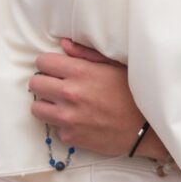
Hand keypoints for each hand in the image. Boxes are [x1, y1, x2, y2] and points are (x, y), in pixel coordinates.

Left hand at [29, 39, 166, 158]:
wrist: (145, 128)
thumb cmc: (133, 93)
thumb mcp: (115, 65)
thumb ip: (86, 53)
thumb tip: (64, 44)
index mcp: (80, 72)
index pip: (43, 62)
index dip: (49, 64)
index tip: (56, 68)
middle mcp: (69, 94)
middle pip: (35, 83)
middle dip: (44, 82)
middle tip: (57, 85)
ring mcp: (67, 118)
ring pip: (36, 108)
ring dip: (47, 104)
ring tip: (62, 103)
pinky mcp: (69, 136)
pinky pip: (53, 127)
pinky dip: (61, 124)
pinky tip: (77, 119)